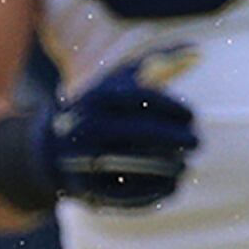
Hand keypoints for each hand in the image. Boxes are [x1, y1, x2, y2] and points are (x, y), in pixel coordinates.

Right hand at [30, 56, 200, 210]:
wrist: (51, 149)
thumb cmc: (100, 108)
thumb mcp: (120, 81)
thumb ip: (158, 63)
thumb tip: (198, 52)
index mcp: (96, 98)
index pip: (142, 99)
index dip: (172, 108)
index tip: (191, 117)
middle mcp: (87, 128)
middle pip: (141, 133)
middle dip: (176, 139)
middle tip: (197, 143)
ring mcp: (84, 161)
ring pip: (135, 166)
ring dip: (168, 169)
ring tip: (185, 166)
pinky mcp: (87, 190)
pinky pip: (126, 195)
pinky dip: (153, 193)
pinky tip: (172, 186)